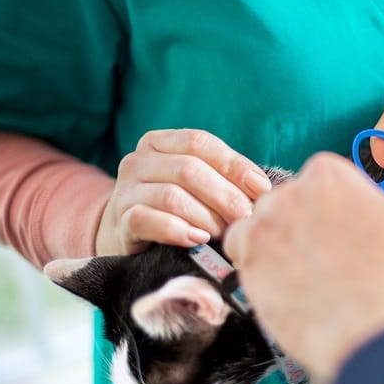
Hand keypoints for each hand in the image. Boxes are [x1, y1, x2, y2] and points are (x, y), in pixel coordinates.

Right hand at [96, 129, 271, 254]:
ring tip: (224, 234)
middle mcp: (138, 160)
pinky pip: (148, 220)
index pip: (200, 143)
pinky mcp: (120, 221)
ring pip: (172, 196)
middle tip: (246, 219)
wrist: (127, 236)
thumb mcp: (198, 185)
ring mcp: (125, 190)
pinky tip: (198, 240)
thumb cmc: (176, 208)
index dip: (234, 165)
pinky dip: (178, 230)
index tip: (262, 190)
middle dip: (226, 196)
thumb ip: (224, 178)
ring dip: (207, 217)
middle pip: (189, 169)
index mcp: (159, 142)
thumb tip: (263, 190)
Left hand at [223, 152, 383, 383]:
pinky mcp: (248, 260)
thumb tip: (345, 216)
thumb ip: (356, 207)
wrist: (380, 328)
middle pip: (281, 202)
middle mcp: (294, 192)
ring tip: (298, 278)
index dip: (321, 211)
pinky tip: (281, 289)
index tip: (327, 229)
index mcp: (330, 175)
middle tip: (314, 260)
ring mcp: (267, 225)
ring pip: (255, 227)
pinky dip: (255, 270)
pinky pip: (239, 255)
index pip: (313, 181)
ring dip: (270, 247)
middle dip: (294, 227)